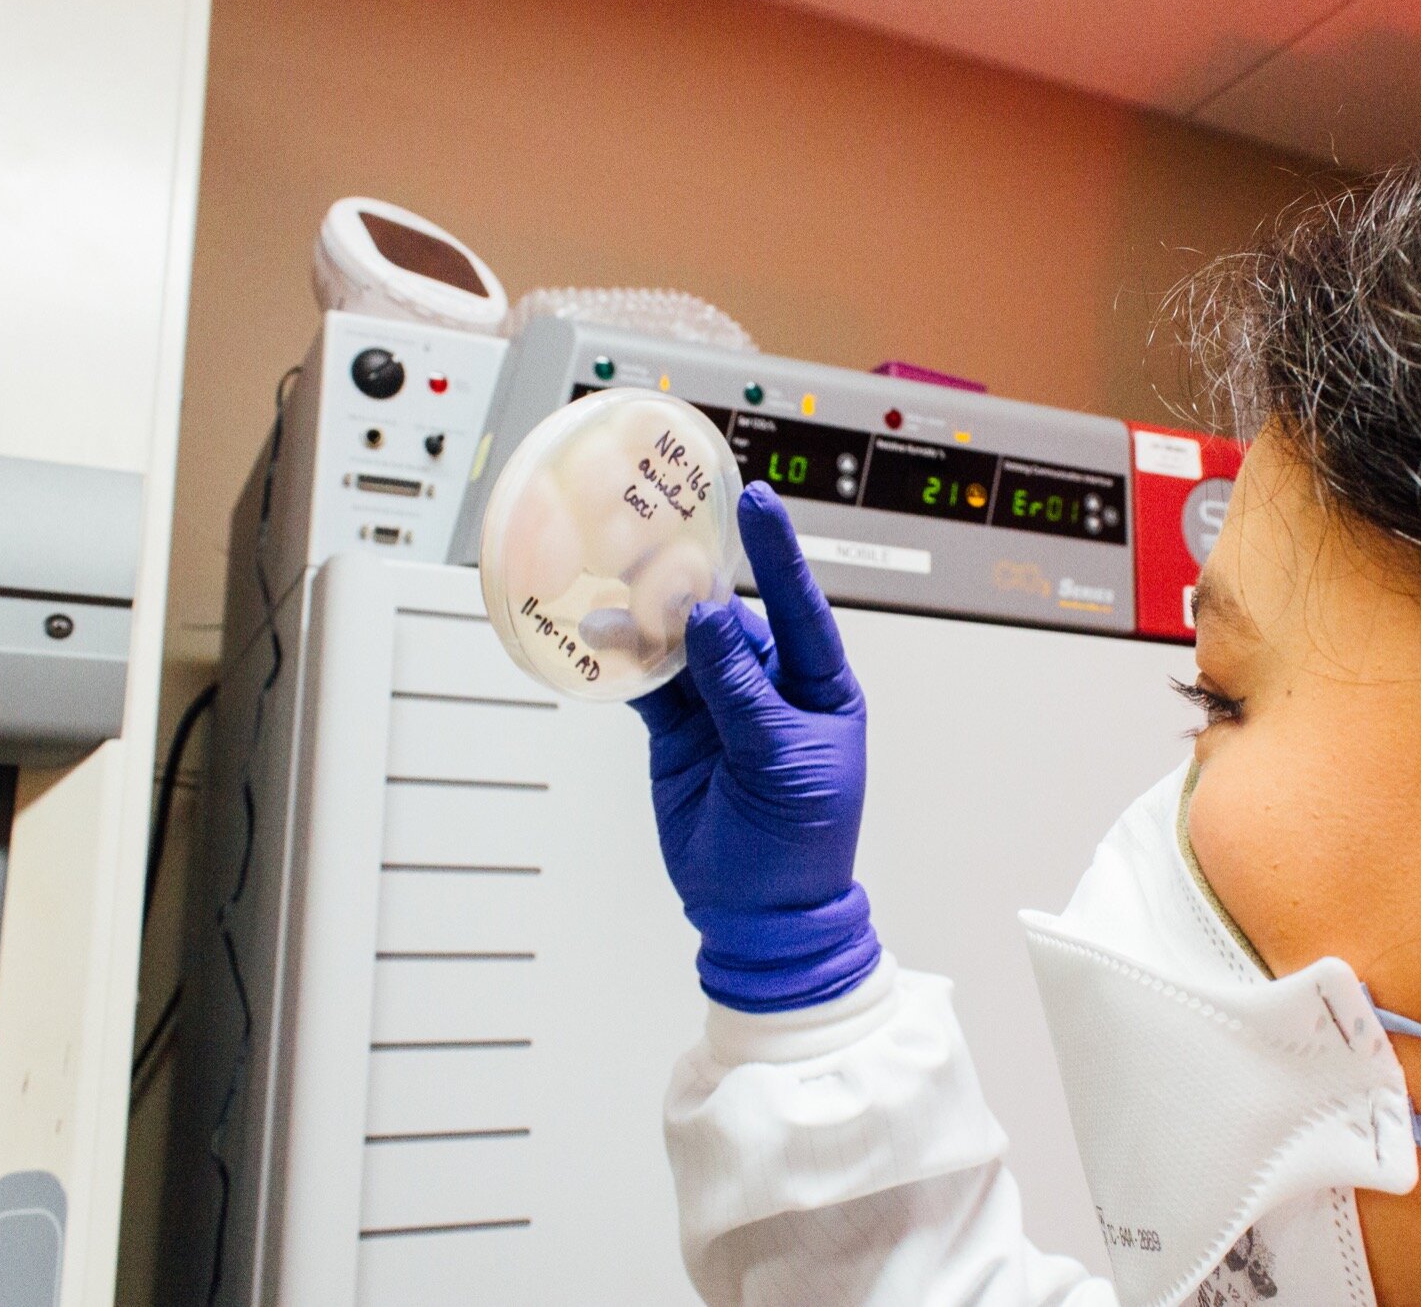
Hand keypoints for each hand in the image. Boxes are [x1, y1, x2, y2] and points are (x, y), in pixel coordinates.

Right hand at [630, 483, 876, 1012]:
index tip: (758, 504)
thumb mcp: (780, 761)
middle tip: (656, 543)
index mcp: (819, 688)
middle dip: (692, 584)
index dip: (778, 554)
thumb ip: (740, 689)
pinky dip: (626, 663)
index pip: (800, 608)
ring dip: (649, 622)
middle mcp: (771, 687)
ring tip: (614, 597)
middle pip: (728, 618)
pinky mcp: (680, 733)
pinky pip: (650, 685)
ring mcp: (722, 708)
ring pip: (682, 646)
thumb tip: (706, 617)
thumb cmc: (798, 844)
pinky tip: (601, 638)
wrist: (760, 916)